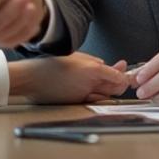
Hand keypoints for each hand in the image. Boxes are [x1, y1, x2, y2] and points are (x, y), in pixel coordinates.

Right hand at [8, 52, 130, 103]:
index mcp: (92, 70)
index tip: (126, 72)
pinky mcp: (76, 103)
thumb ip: (93, 62)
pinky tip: (96, 89)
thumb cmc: (50, 64)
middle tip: (123, 77)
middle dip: (121, 84)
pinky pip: (93, 100)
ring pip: (105, 97)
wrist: (32, 78)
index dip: (124, 75)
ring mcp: (83, 96)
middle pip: (115, 89)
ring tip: (111, 83)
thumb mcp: (76, 56)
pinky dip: (98, 96)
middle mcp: (90, 85)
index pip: (117, 76)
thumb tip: (105, 66)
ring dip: (111, 92)